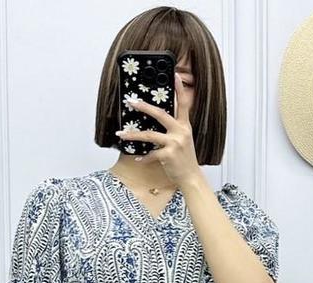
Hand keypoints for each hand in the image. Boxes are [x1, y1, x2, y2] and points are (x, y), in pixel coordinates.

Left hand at [119, 72, 199, 187]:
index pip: (184, 103)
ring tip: (121, 134)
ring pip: (150, 135)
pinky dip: (143, 157)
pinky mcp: (168, 155)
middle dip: (144, 107)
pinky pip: (151, 154)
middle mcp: (180, 132)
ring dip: (133, 135)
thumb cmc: (184, 159)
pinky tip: (137, 158)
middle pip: (160, 114)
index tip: (175, 75)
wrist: (190, 177)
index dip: (179, 89)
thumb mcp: (183, 140)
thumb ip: (174, 129)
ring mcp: (174, 143)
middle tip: (131, 101)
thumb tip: (158, 120)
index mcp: (184, 126)